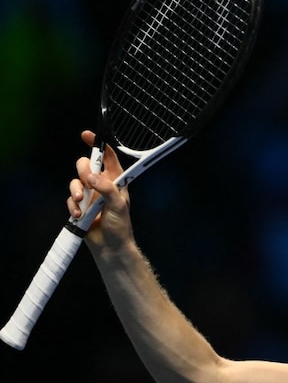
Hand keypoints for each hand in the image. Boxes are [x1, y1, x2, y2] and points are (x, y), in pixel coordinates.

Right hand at [67, 130, 132, 251]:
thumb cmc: (121, 226)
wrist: (110, 247)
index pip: (107, 157)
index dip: (98, 144)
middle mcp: (102, 185)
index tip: (86, 135)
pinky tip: (79, 216)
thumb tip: (90, 176)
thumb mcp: (118, 204)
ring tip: (82, 203)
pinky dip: (73, 207)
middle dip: (82, 171)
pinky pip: (70, 200)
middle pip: (85, 166)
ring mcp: (90, 196)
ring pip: (75, 182)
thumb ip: (106, 188)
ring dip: (76, 191)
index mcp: (116, 181)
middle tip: (86, 181)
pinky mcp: (80, 207)